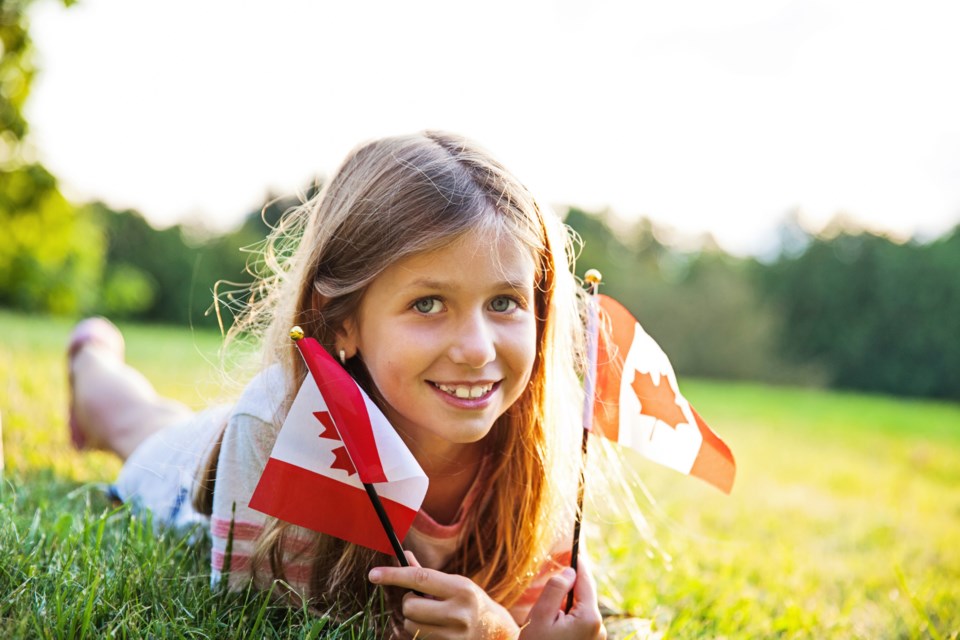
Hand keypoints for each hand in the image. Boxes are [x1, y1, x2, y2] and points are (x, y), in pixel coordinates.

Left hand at [369, 552, 520, 638]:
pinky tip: (435, 628)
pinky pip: (418, 638)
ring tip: (430, 615)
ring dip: (412, 618)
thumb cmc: (472, 601)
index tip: (373, 575)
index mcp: (461, 589)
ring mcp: (453, 635)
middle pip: (410, 606)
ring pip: (410, 625)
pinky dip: (419, 631)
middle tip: (421, 600)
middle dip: (408, 602)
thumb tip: (402, 555)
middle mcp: (458, 612)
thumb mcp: (455, 583)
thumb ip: (427, 573)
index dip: (394, 575)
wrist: (496, 632)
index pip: (420, 578)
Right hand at [519, 556, 605, 639]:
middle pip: (583, 596)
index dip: (578, 564)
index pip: (586, 581)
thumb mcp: (541, 615)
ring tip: (547, 619)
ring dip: (566, 606)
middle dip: (567, 590)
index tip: (574, 550)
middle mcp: (599, 627)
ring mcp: (596, 637)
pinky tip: (554, 628)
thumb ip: (556, 589)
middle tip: (548, 596)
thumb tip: (570, 571)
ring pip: (580, 609)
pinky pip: (580, 622)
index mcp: (589, 618)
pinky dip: (568, 618)